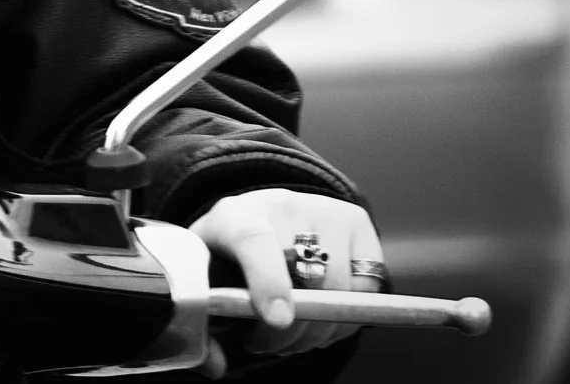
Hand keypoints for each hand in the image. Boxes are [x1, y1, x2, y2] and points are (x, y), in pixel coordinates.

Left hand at [189, 189, 380, 368]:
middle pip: (306, 277)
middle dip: (291, 330)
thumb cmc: (225, 253)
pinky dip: (345, 319)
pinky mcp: (357, 223)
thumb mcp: (202, 277)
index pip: (252, 240)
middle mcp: (282, 204)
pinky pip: (367, 289)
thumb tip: (215, 366)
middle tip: (267, 344)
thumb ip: (203, 320)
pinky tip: (318, 322)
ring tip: (291, 336)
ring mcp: (324, 209)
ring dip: (319, 329)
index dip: (268, 281)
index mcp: (233, 214)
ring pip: (341, 289)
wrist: (255, 216)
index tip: (275, 320)